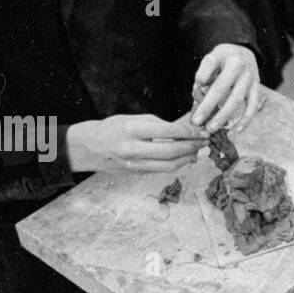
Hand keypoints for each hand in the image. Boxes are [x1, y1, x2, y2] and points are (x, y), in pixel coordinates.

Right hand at [65, 113, 206, 173]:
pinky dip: (176, 164)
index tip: (203, 130)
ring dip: (188, 158)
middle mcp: (133, 149)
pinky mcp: (135, 173)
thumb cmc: (113, 128)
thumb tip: (186, 128)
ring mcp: (134, 164)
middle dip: (193, 146)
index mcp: (133, 130)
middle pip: (172, 151)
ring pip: (169, 165)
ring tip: (199, 150)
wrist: (87, 147)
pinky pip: (161, 170)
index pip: (169, 131)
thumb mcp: (134, 119)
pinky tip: (186, 157)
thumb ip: (160, 124)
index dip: (190, 132)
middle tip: (206, 141)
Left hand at [191, 44, 261, 132]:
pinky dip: (245, 119)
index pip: (209, 66)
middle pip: (221, 87)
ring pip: (236, 99)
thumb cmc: (221, 61)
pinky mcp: (257, 87)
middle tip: (195, 121)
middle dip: (207, 106)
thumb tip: (198, 99)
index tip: (195, 88)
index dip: (201, 78)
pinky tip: (237, 130)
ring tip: (211, 128)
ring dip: (223, 116)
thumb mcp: (209, 59)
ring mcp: (249, 77)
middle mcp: (238, 65)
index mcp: (223, 55)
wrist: (243, 53)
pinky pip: (252, 105)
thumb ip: (203, 76)